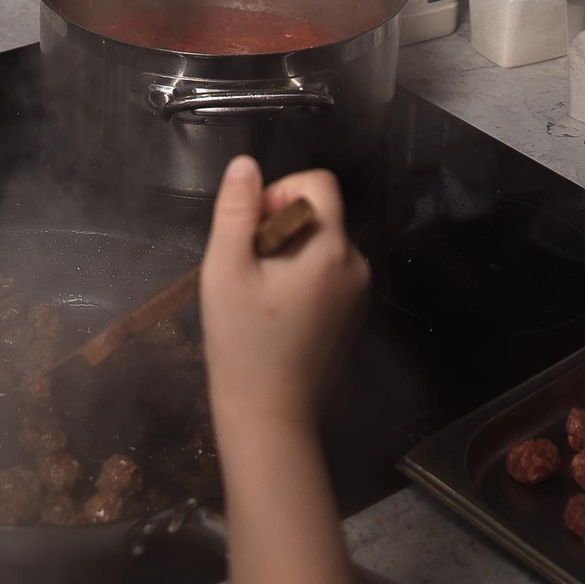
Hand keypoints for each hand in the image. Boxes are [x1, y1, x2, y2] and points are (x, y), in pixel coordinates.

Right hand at [199, 157, 370, 433]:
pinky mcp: (352, 317)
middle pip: (319, 213)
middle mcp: (356, 266)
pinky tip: (274, 312)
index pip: (319, 182)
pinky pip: (327, 273)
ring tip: (258, 293)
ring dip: (287, 252)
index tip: (250, 229)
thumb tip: (246, 165)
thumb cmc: (243, 343)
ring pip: (320, 244)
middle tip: (246, 267)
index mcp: (332, 249)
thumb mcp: (225, 270)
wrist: (270, 418)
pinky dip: (300, 277)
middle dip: (278, 225)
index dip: (280, 191)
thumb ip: (235, 210)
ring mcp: (359, 295)